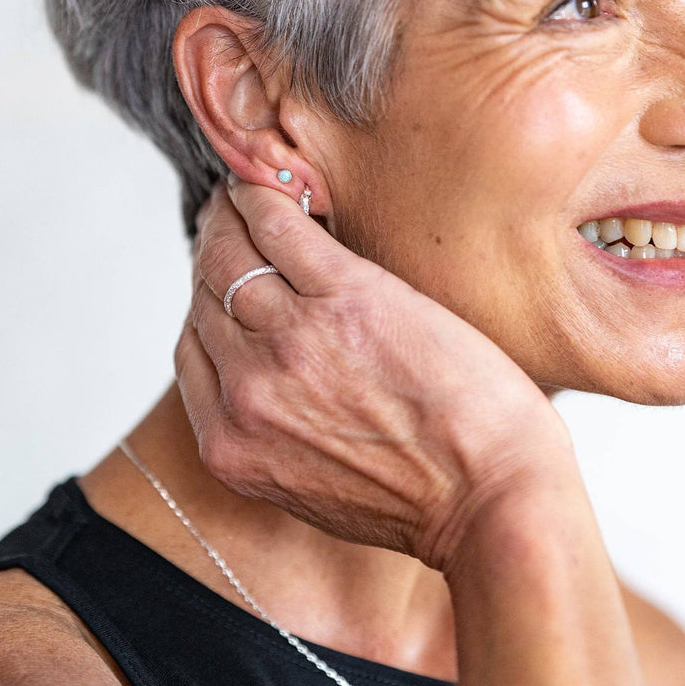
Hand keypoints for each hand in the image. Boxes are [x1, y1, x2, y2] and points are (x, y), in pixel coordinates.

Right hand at [175, 176, 573, 573]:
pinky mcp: (346, 298)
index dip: (206, 305)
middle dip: (212, 253)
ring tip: (248, 193)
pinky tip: (271, 182)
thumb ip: (278, 435)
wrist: (492, 503)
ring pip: (231, 256)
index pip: (192, 349)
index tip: (221, 279)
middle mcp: (246, 391)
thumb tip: (275, 384)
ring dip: (232, 214)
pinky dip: (267, 198)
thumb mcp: (317, 488)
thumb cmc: (427, 501)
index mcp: (234, 445)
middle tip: (227, 220)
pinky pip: (281, 229)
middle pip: (205, 297)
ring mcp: (291, 341)